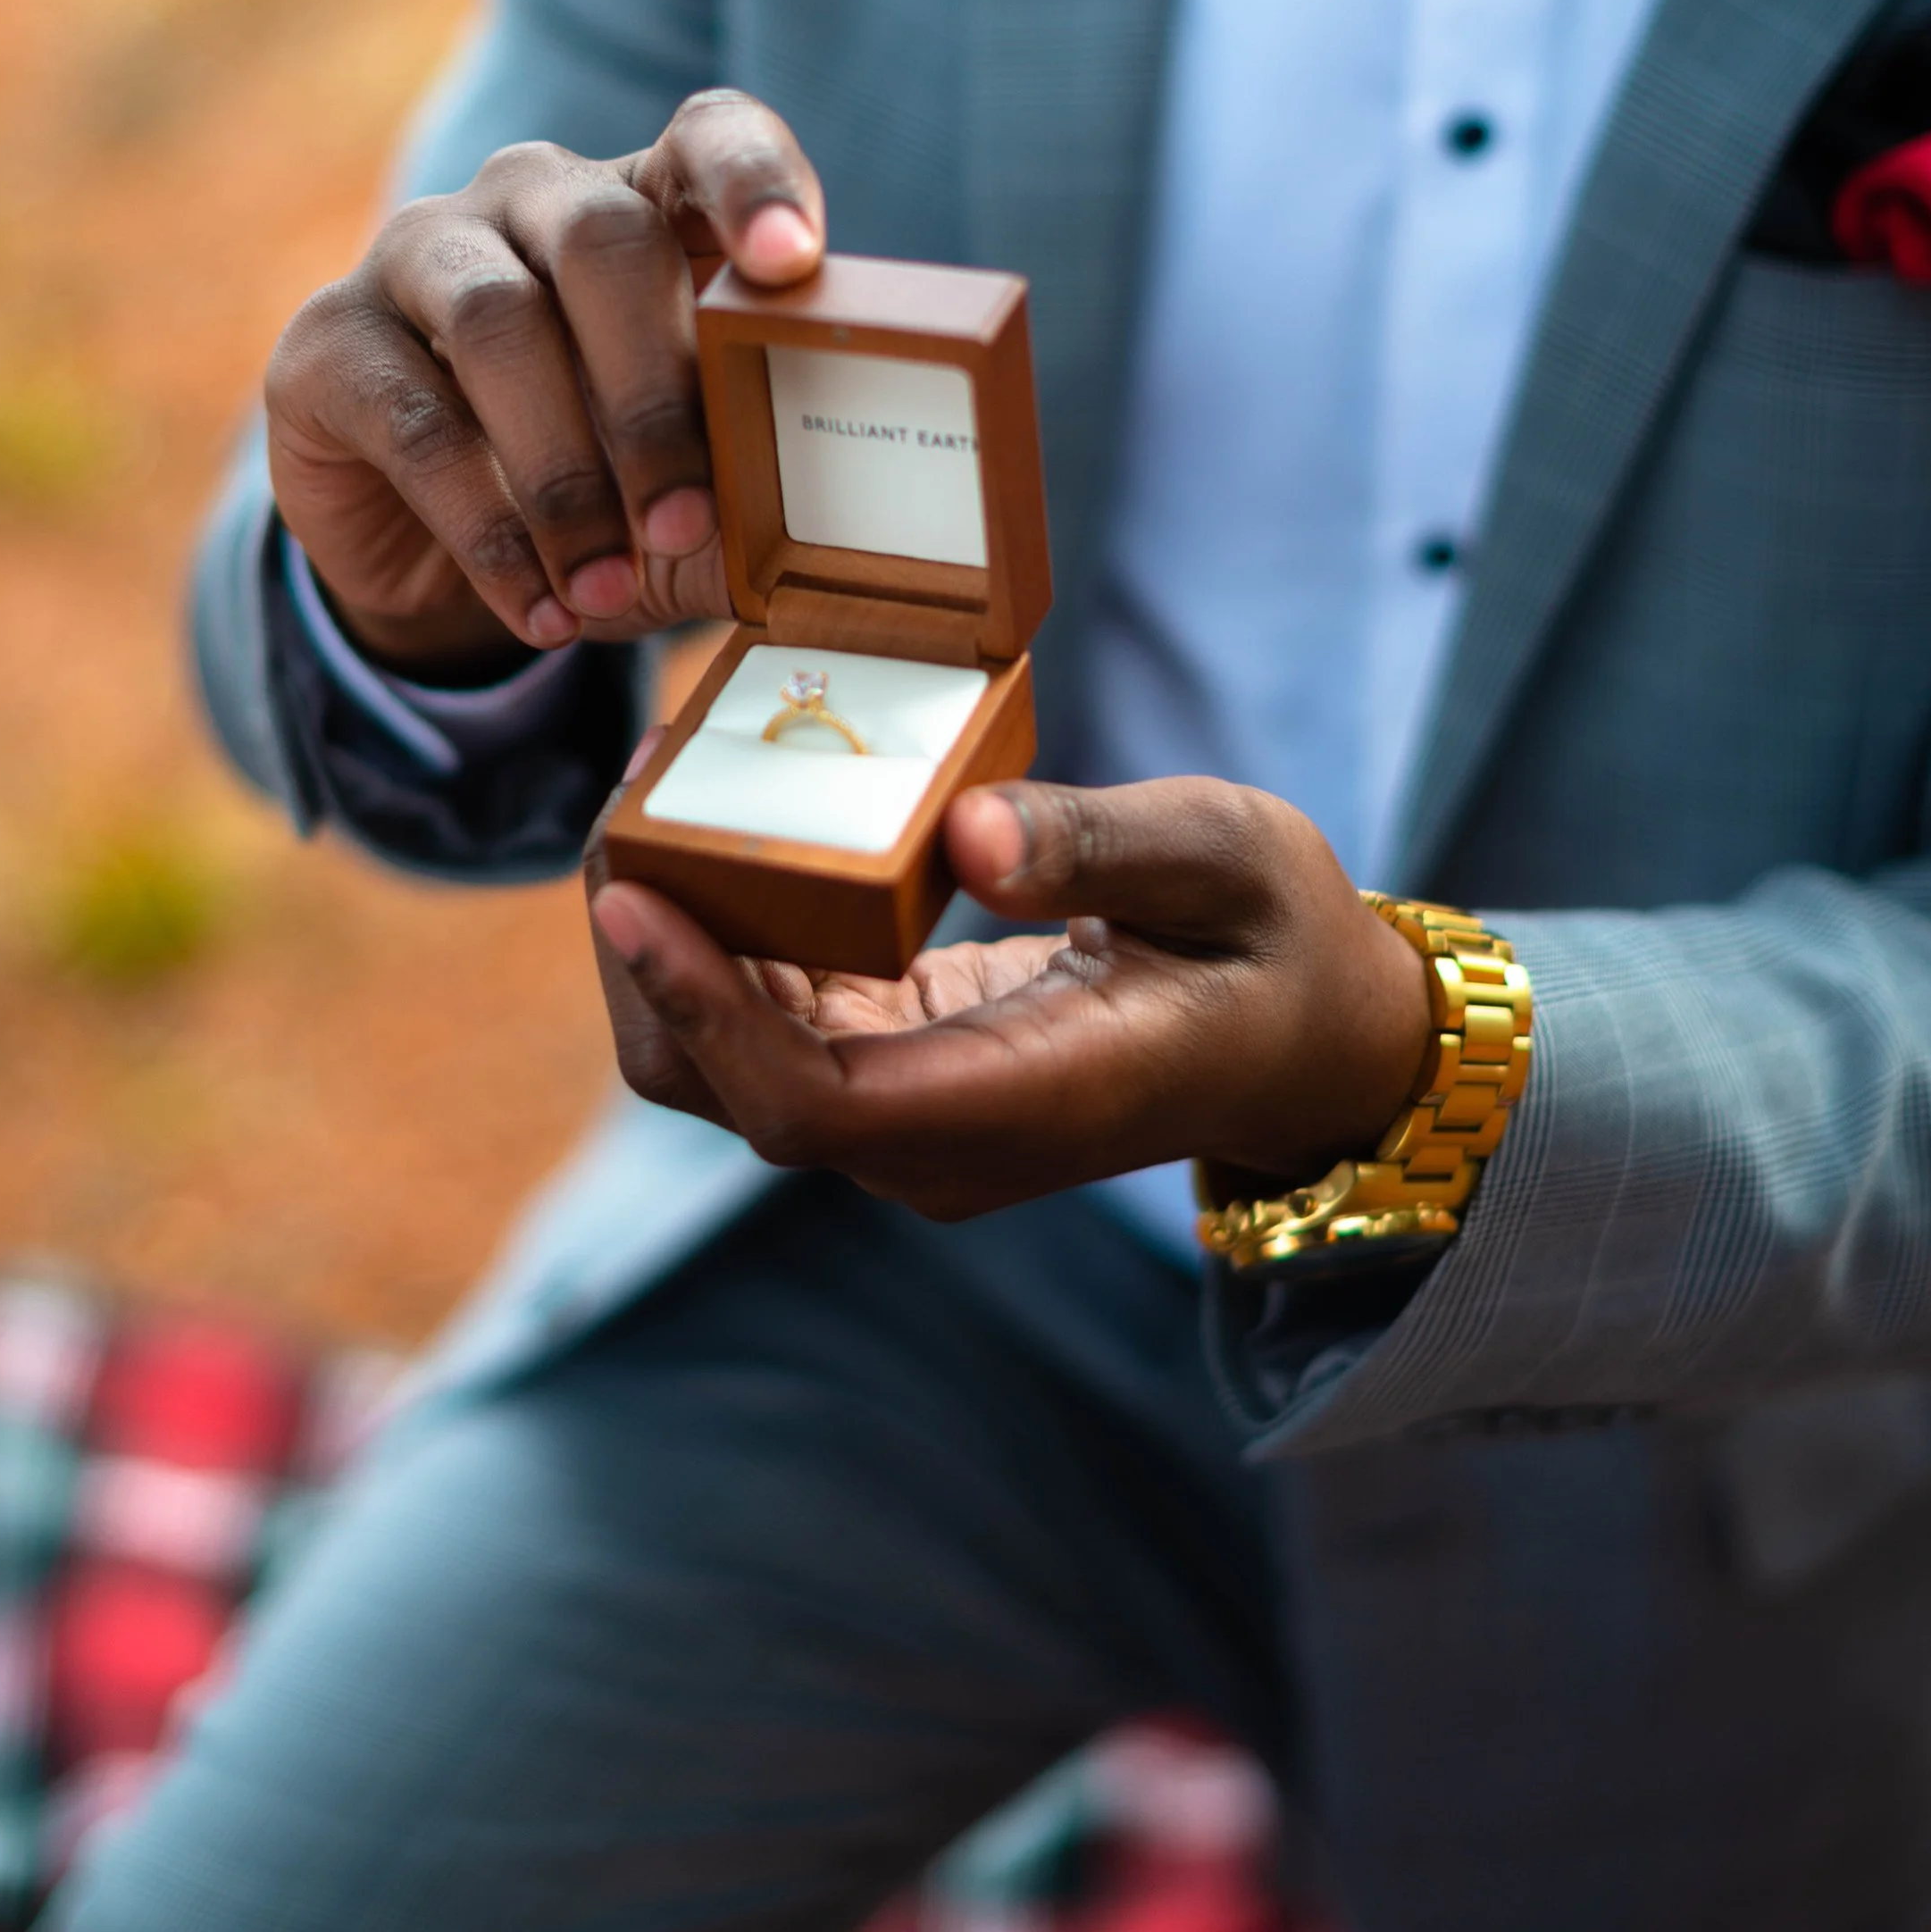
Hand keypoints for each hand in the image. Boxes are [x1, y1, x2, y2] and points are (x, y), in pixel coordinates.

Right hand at [265, 90, 824, 677]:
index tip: (795, 261)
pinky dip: (491, 534)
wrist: (429, 553)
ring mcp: (414, 252)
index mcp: (641, 201)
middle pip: (599, 237)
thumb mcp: (686, 486)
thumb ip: (755, 482)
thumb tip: (848, 540)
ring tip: (610, 590)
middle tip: (687, 519)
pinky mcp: (328, 342)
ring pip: (499, 325)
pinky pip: (417, 426)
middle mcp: (526, 196)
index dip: (754, 183)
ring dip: (566, 475)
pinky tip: (542, 611)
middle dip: (652, 390)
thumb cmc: (597, 486)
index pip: (706, 139)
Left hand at [588, 773, 1433, 1221]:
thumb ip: (1104, 845)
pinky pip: (763, 1027)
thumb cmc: (1275, 944)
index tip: (632, 900)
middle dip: (649, 959)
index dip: (706, 1010)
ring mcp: (906, 1124)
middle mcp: (941, 1143)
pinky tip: (716, 825)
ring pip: (723, 1065)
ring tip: (655, 788)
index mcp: (1029, 1103)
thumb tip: (966, 832)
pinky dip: (716, 935)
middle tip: (629, 800)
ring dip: (667, 939)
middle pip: (729, 1091)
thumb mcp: (1229, 858)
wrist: (1301, 1045)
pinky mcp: (887, 1078)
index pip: (815, 1105)